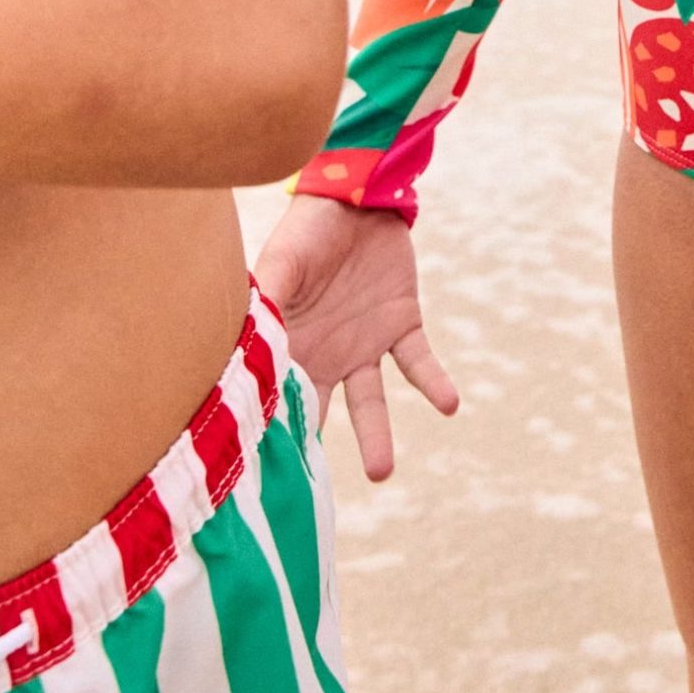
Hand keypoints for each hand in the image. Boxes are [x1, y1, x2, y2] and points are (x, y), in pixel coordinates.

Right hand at [256, 195, 459, 480]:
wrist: (355, 195)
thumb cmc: (306, 231)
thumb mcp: (280, 265)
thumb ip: (266, 302)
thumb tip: (243, 341)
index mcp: (291, 348)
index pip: (281, 398)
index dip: (275, 431)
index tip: (264, 477)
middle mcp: (327, 357)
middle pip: (324, 414)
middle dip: (319, 453)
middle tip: (313, 497)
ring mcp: (366, 344)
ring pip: (373, 403)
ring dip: (378, 436)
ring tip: (382, 473)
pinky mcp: (404, 324)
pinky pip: (421, 362)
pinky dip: (434, 383)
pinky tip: (449, 405)